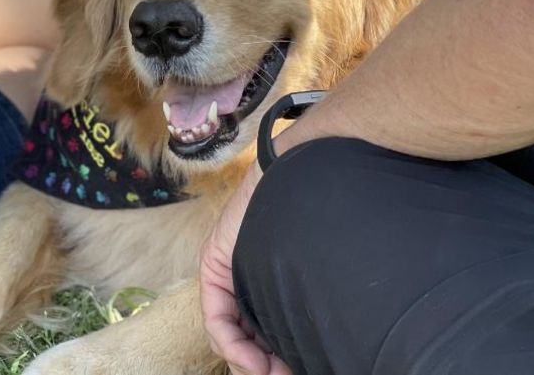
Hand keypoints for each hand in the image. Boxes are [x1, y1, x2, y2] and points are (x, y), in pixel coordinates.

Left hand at [200, 164, 292, 374]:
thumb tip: (289, 354)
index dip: (270, 364)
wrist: (304, 178)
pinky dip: (231, 343)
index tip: (292, 374)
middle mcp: (240, 280)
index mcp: (264, 284)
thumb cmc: (319, 222)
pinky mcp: (214, 266)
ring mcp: (225, 273)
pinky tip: (252, 360)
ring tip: (269, 374)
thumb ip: (295, 308)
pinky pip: (215, 317)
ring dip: (246, 363)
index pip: (257, 336)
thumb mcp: (305, 274)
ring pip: (225, 334)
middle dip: (259, 367)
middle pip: (239, 340)